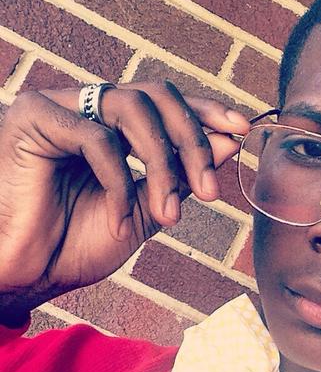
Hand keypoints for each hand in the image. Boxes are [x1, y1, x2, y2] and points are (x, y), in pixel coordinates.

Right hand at [0, 82, 249, 322]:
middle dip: (192, 142)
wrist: (27, 275)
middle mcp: (89, 110)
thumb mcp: (147, 211)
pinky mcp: (33, 120)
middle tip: (210, 190)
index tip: (241, 130)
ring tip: (169, 213)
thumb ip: (182, 177)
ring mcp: (61, 109)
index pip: (167, 104)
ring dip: (162, 164)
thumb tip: (227, 143)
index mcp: (114, 128)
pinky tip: (121, 218)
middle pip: (157, 96)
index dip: (206, 111)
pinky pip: (95, 138)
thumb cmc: (79, 245)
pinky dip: (118, 181)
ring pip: (131, 109)